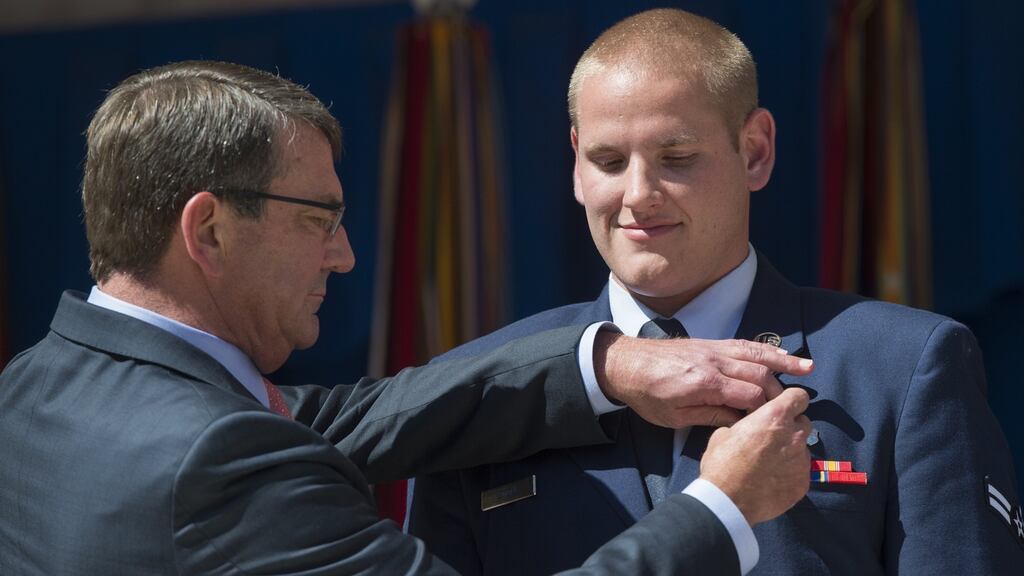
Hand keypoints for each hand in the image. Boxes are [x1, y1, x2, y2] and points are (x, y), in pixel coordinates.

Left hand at [594, 332, 813, 427]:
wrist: (626, 364)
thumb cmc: (647, 395)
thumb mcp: (674, 418)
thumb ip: (710, 417)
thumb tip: (740, 420)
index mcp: (704, 384)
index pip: (750, 396)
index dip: (766, 410)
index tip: (776, 421)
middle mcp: (713, 362)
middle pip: (759, 374)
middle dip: (780, 391)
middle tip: (794, 405)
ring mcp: (713, 349)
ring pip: (756, 354)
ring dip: (784, 361)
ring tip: (808, 369)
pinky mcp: (711, 343)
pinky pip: (744, 345)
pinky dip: (765, 350)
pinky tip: (781, 355)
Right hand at [699, 387, 811, 524]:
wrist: (728, 501)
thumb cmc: (722, 464)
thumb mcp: (724, 434)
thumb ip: (744, 426)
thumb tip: (747, 429)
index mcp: (775, 416)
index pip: (799, 396)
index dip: (791, 400)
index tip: (784, 406)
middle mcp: (794, 435)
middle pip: (804, 422)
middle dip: (791, 426)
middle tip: (773, 436)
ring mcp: (802, 460)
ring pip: (802, 448)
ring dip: (790, 451)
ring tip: (770, 463)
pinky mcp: (803, 483)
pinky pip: (800, 471)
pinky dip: (790, 473)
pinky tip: (772, 480)